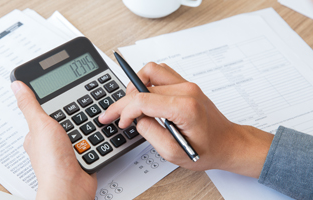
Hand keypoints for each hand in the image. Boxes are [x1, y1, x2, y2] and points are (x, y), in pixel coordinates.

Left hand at [11, 81, 96, 199]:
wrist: (71, 187)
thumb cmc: (52, 163)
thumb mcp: (40, 125)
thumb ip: (30, 105)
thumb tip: (17, 86)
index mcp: (36, 135)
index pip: (44, 111)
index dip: (55, 103)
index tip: (63, 97)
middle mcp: (49, 143)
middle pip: (64, 119)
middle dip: (74, 116)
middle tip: (78, 113)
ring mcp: (65, 150)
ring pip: (78, 129)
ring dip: (85, 128)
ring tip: (86, 126)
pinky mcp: (80, 156)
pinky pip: (90, 141)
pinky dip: (93, 139)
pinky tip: (93, 138)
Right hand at [99, 62, 273, 177]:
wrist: (228, 143)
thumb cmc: (207, 150)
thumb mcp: (173, 153)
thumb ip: (150, 133)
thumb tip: (136, 118)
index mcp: (185, 108)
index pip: (142, 100)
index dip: (124, 111)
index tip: (118, 121)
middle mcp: (186, 90)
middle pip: (142, 84)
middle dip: (124, 101)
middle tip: (113, 113)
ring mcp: (187, 84)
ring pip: (151, 70)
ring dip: (136, 85)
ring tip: (130, 104)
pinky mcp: (186, 84)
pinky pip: (160, 73)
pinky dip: (147, 82)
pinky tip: (144, 97)